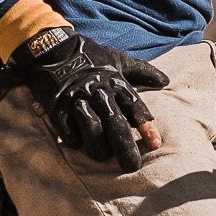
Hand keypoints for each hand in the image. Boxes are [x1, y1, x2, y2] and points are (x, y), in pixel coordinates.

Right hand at [7, 30, 168, 171]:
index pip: (134, 106)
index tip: (155, 144)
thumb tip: (165, 81)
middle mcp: (98, 91)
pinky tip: (79, 145)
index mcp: (114, 81)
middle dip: (125, 148)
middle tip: (133, 166)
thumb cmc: (89, 57)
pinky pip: (68, 130)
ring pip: (92, 130)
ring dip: (99, 148)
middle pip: (116, 124)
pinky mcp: (57, 107)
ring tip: (104, 157)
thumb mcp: (117, 59)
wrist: (50, 49)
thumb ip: (142, 71)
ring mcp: (76, 99)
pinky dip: (75, 140)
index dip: (146, 126)